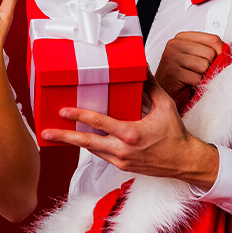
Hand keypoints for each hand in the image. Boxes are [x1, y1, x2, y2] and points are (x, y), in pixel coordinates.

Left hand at [39, 78, 218, 188]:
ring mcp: (121, 160)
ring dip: (74, 142)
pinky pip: (101, 155)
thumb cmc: (175, 134)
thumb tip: (141, 66)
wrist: (184, 162)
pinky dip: (89, 147)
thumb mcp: (164, 106)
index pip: (99, 123)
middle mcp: (123, 150)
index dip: (79, 115)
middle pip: (86, 143)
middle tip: (47, 131)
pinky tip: (80, 139)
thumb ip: (150, 85)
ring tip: (56, 135)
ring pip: (91, 150)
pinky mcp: (122, 166)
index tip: (63, 111)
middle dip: (65, 137)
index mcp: (131, 133)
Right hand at [155, 31, 223, 97]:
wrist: (166, 93)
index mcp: (183, 37)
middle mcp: (175, 44)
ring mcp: (171, 56)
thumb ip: (217, 50)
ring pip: (204, 65)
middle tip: (198, 72)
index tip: (216, 61)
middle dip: (209, 67)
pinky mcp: (171, 71)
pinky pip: (196, 78)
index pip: (213, 39)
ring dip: (201, 76)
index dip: (220, 52)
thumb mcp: (200, 59)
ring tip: (191, 78)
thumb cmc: (182, 76)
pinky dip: (195, 85)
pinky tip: (187, 84)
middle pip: (210, 53)